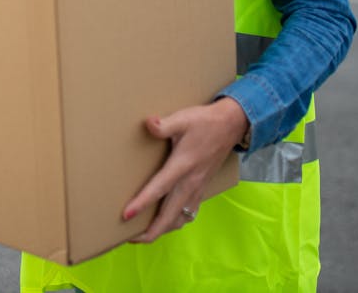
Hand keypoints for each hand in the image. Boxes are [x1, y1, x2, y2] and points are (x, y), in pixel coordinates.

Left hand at [121, 97, 247, 243]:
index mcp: (183, 165)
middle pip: (170, 215)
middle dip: (151, 230)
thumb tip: (148, 123)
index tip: (126, 215)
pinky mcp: (201, 188)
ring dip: (163, 229)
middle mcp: (190, 182)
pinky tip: (168, 222)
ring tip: (145, 234)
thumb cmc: (204, 122)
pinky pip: (189, 213)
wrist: (231, 125)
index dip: (143, 202)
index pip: (160, 188)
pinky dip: (177, 222)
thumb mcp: (183, 119)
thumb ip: (164, 125)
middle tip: (131, 238)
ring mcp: (197, 187)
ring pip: (180, 218)